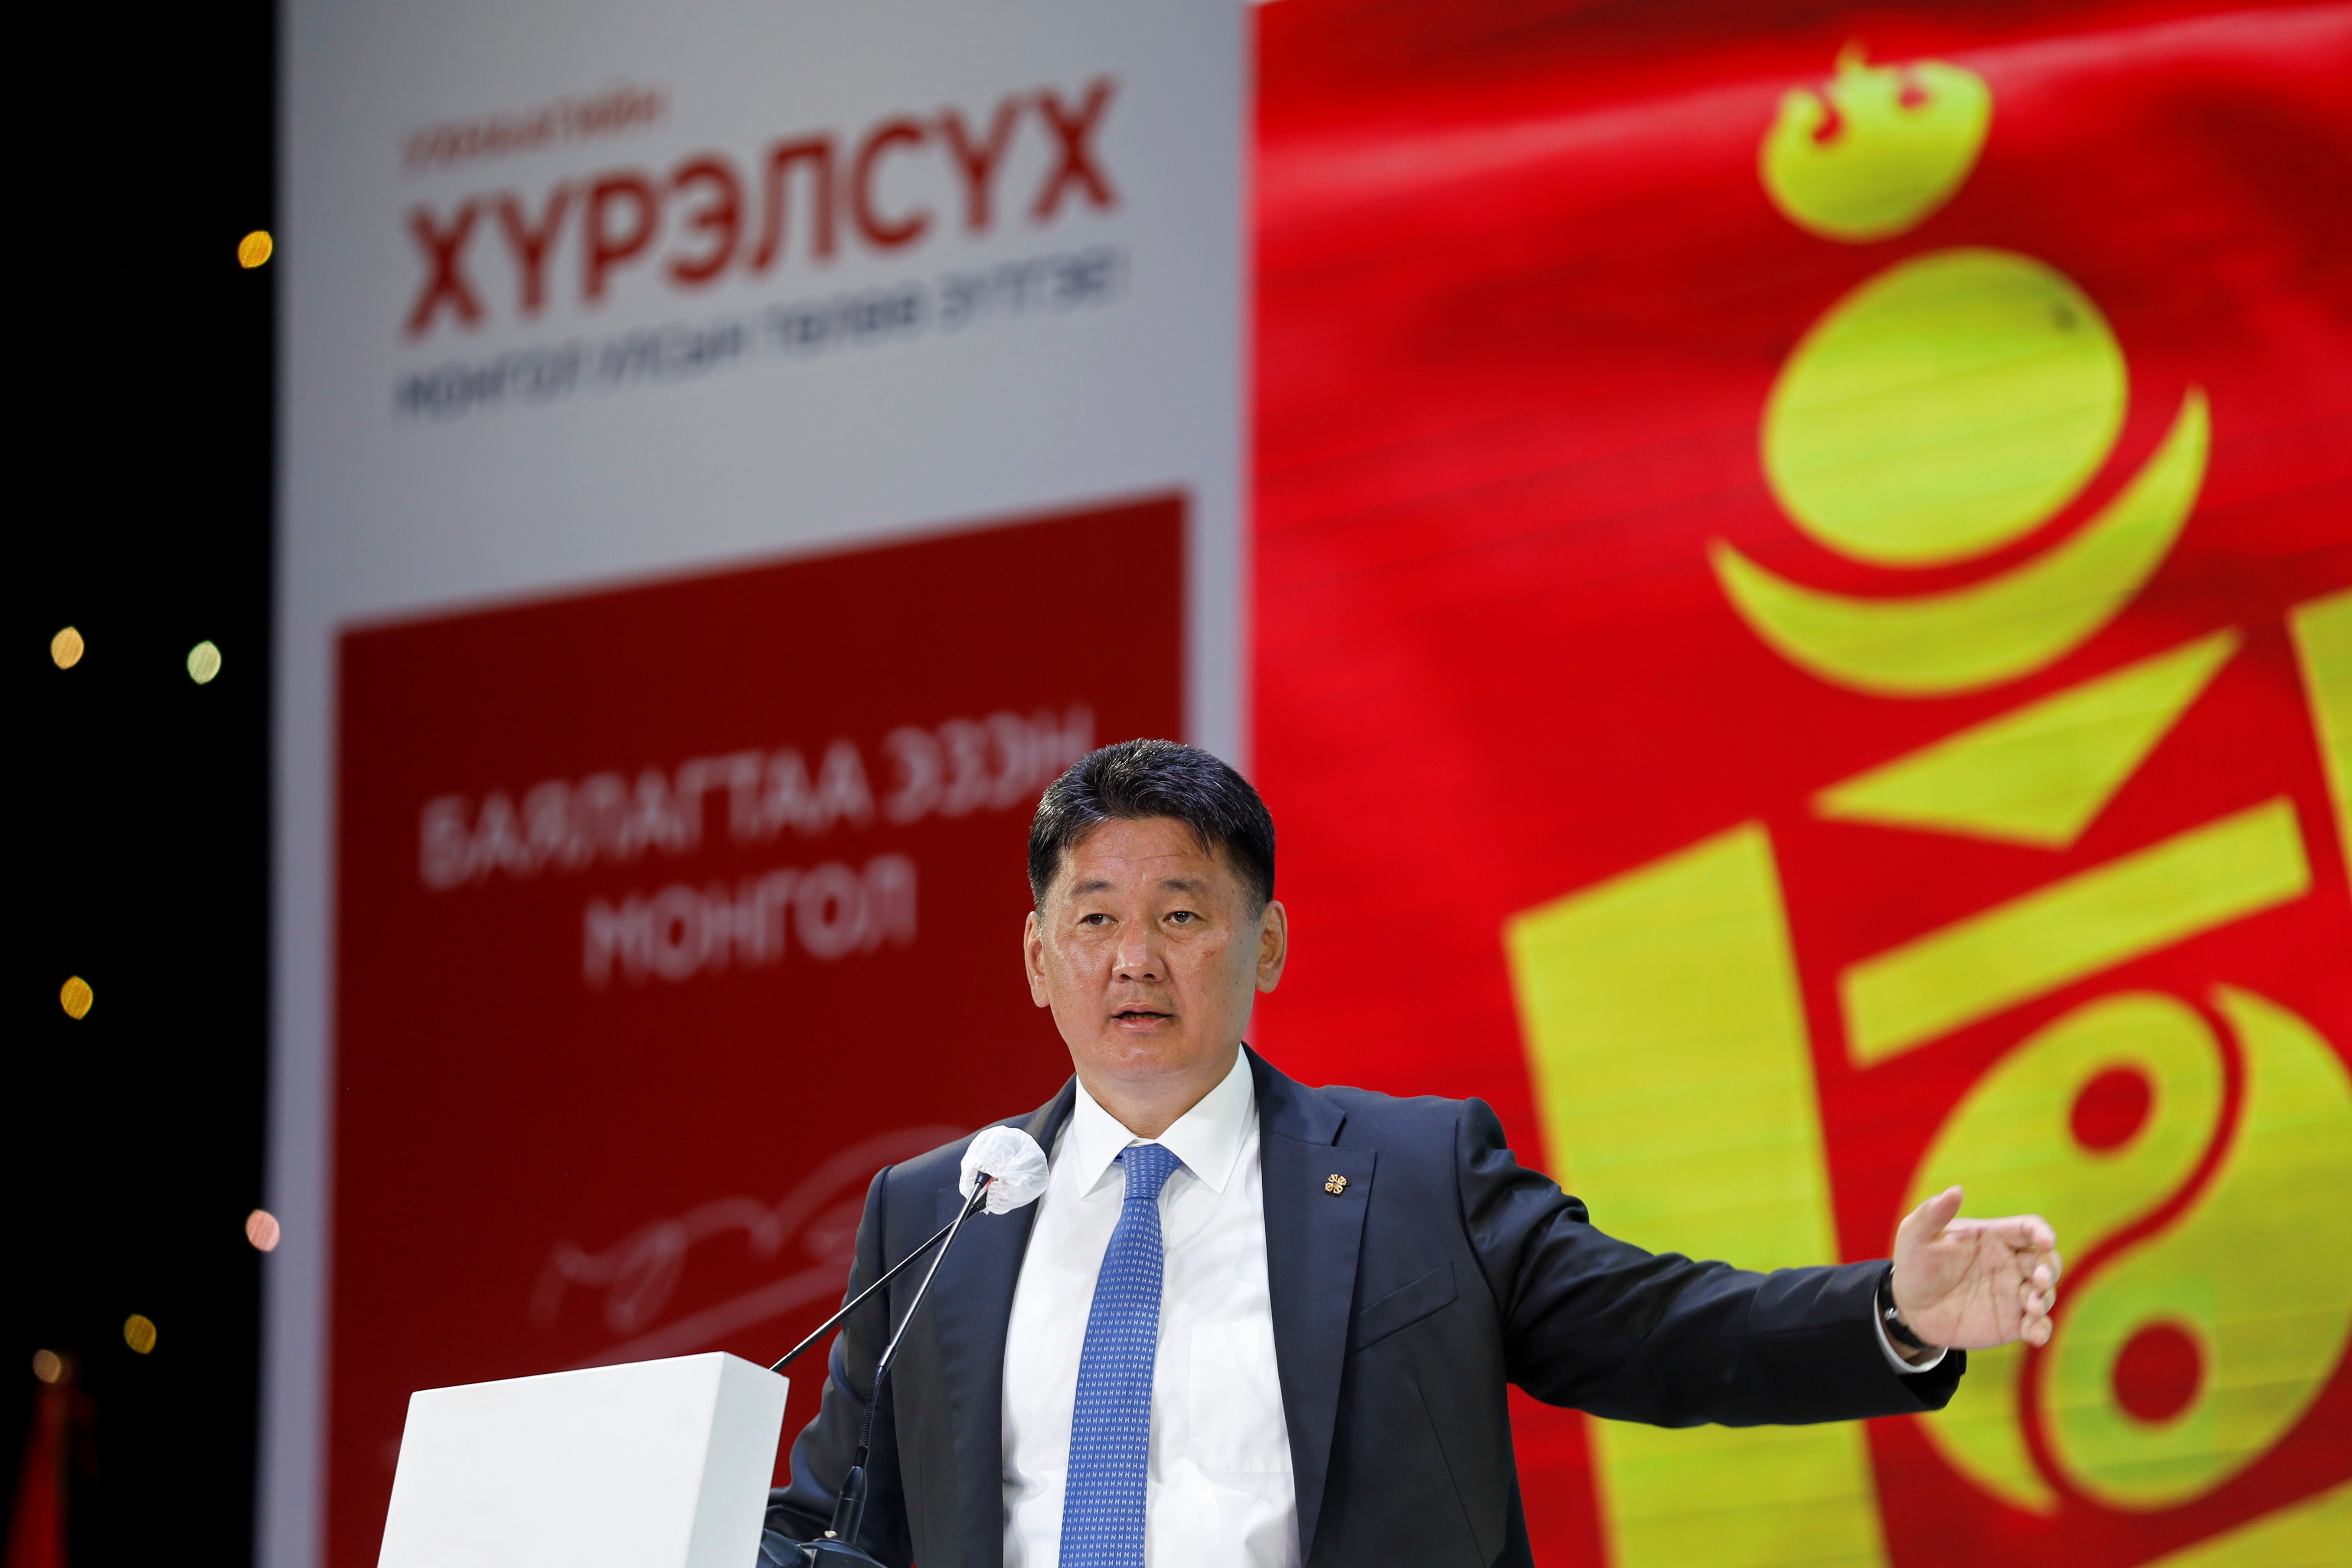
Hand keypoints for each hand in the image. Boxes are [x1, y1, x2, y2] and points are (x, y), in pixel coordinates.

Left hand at [1890, 1186, 2062, 1349]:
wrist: (1909, 1307)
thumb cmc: (1915, 1264)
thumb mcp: (1915, 1236)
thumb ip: (1933, 1214)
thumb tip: (1955, 1190)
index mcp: (1993, 1237)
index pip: (2028, 1228)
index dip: (2042, 1232)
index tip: (2045, 1241)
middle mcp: (2010, 1264)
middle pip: (2046, 1261)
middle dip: (2049, 1269)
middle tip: (2039, 1280)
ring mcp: (2013, 1294)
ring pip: (2045, 1293)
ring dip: (2045, 1300)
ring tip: (2032, 1307)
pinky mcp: (2012, 1322)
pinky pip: (2036, 1326)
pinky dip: (2041, 1330)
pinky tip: (2036, 1335)